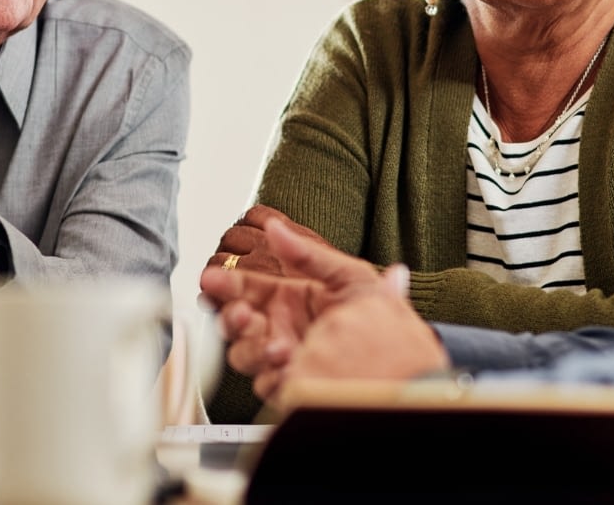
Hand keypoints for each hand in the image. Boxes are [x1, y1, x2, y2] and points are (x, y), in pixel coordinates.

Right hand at [200, 218, 448, 403]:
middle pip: (237, 323)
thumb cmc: (383, 321)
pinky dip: (272, 374)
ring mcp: (284, 358)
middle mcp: (284, 327)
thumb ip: (309, 254)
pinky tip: (289, 366)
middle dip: (233, 318)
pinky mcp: (290, 386)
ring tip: (279, 346)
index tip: (212, 278)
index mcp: (293, 299)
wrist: (401, 366)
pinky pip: (265, 382)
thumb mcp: (351, 277)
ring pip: (244, 353)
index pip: (250, 289)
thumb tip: (276, 226)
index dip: (228, 284)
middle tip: (244, 314)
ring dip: (253, 348)